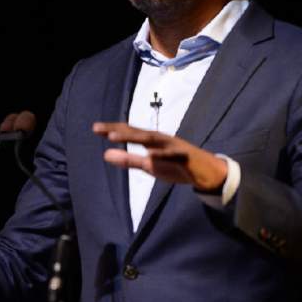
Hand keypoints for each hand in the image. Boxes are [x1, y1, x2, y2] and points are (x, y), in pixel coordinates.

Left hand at [92, 122, 226, 191]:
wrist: (206, 173)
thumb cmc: (177, 166)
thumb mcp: (149, 165)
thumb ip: (129, 160)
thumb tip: (106, 154)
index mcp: (152, 140)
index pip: (130, 133)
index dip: (113, 130)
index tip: (95, 128)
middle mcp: (161, 139)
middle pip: (138, 132)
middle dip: (119, 130)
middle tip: (99, 129)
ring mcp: (173, 146)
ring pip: (152, 139)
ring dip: (134, 137)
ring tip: (115, 136)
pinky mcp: (185, 157)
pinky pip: (172, 155)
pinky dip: (161, 153)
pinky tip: (150, 154)